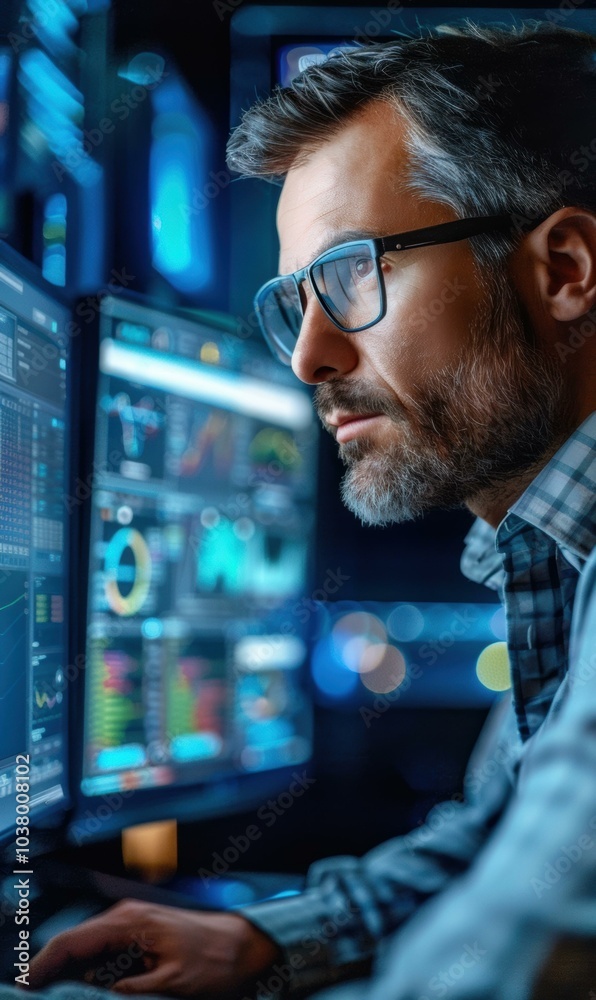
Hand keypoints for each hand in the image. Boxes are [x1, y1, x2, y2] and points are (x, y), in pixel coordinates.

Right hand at [26, 899, 280, 995]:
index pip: (73, 941)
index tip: (26, 985)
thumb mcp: (170, 984)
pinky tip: (89, 986)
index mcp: (130, 922)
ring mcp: (132, 921)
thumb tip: (97, 991)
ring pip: (87, 947)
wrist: (243, 943)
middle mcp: (126, 916)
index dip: (44, 963)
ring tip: (57, 990)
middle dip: (52, 968)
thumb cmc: (213, 959)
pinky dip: (91, 968)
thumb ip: (130, 989)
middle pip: (75, 942)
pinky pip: (105, 950)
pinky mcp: (140, 932)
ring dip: (71, 970)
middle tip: (37, 993)